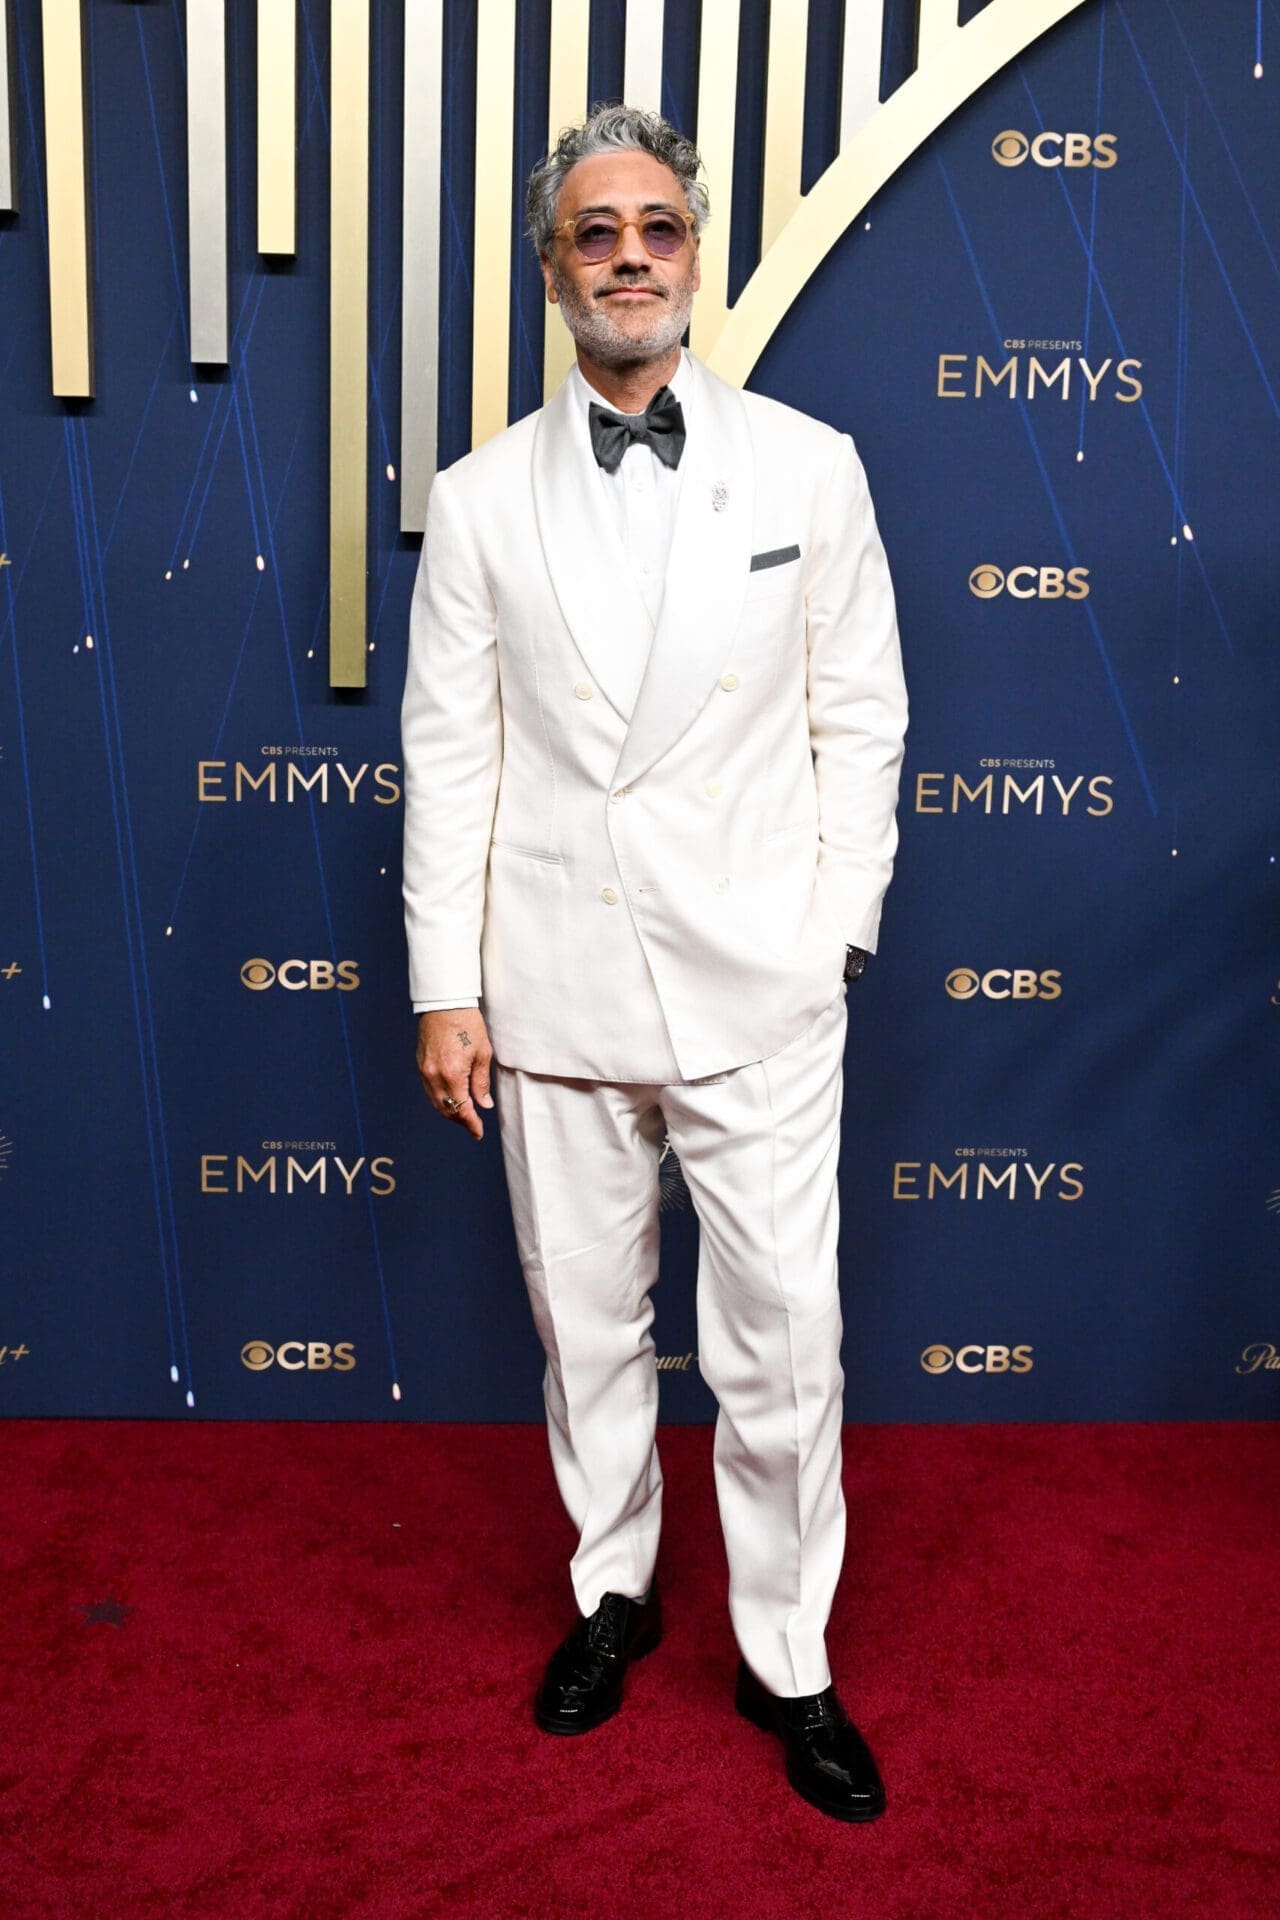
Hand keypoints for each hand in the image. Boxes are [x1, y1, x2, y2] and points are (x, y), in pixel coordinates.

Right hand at [416, 1009, 494, 1139]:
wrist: (444, 1003)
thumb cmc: (467, 1024)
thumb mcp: (482, 1053)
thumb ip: (481, 1082)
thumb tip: (484, 1104)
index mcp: (452, 1073)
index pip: (461, 1108)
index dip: (471, 1123)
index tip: (478, 1132)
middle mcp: (434, 1075)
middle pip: (446, 1109)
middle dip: (461, 1120)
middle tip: (474, 1126)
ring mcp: (424, 1071)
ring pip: (435, 1102)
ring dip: (450, 1112)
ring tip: (465, 1116)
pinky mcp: (421, 1065)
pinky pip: (429, 1090)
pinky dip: (441, 1100)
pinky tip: (452, 1100)